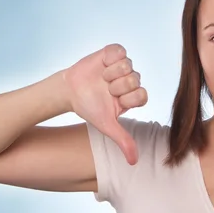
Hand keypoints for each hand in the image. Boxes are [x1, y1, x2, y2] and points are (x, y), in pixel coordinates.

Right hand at [63, 44, 147, 164]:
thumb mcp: (107, 126)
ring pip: (128, 65)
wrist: (70, 92)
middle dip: (116, 86)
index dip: (127, 98)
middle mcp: (131, 81)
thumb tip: (134, 162)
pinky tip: (102, 65)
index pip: (143, 95)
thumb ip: (123, 141)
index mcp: (134, 97)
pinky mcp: (113, 53)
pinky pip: (120, 50)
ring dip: (111, 73)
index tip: (114, 101)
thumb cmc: (90, 109)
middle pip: (135, 79)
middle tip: (105, 89)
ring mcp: (122, 66)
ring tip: (102, 78)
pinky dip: (110, 58)